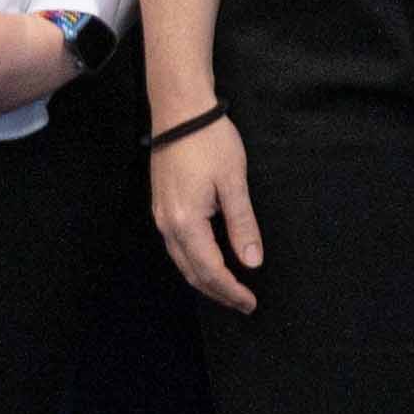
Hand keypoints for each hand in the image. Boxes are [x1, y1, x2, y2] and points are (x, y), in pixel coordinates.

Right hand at [150, 105, 263, 310]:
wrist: (179, 109)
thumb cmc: (209, 140)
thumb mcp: (234, 182)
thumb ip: (242, 224)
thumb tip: (251, 262)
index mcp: (187, 221)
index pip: (211, 270)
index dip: (231, 290)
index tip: (250, 302)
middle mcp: (168, 224)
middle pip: (192, 272)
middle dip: (218, 292)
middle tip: (243, 303)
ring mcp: (161, 215)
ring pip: (181, 261)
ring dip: (205, 279)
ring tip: (229, 288)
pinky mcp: (161, 206)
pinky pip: (176, 246)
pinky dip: (194, 261)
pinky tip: (209, 261)